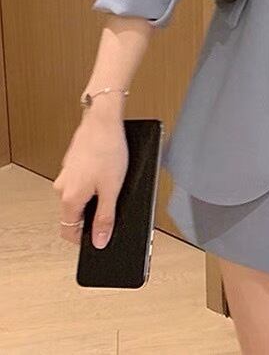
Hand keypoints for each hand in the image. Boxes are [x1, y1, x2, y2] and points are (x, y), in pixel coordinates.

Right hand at [52, 103, 127, 247]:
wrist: (103, 120)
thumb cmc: (108, 149)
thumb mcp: (112, 188)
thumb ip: (105, 218)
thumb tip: (99, 241)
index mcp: (70, 198)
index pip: (69, 231)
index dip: (84, 239)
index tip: (98, 238)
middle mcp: (63, 187)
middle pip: (75, 213)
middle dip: (94, 215)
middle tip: (113, 207)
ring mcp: (67, 174)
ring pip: (79, 196)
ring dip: (95, 196)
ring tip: (113, 184)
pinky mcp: (73, 163)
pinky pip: (82, 181)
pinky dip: (94, 182)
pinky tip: (109, 171)